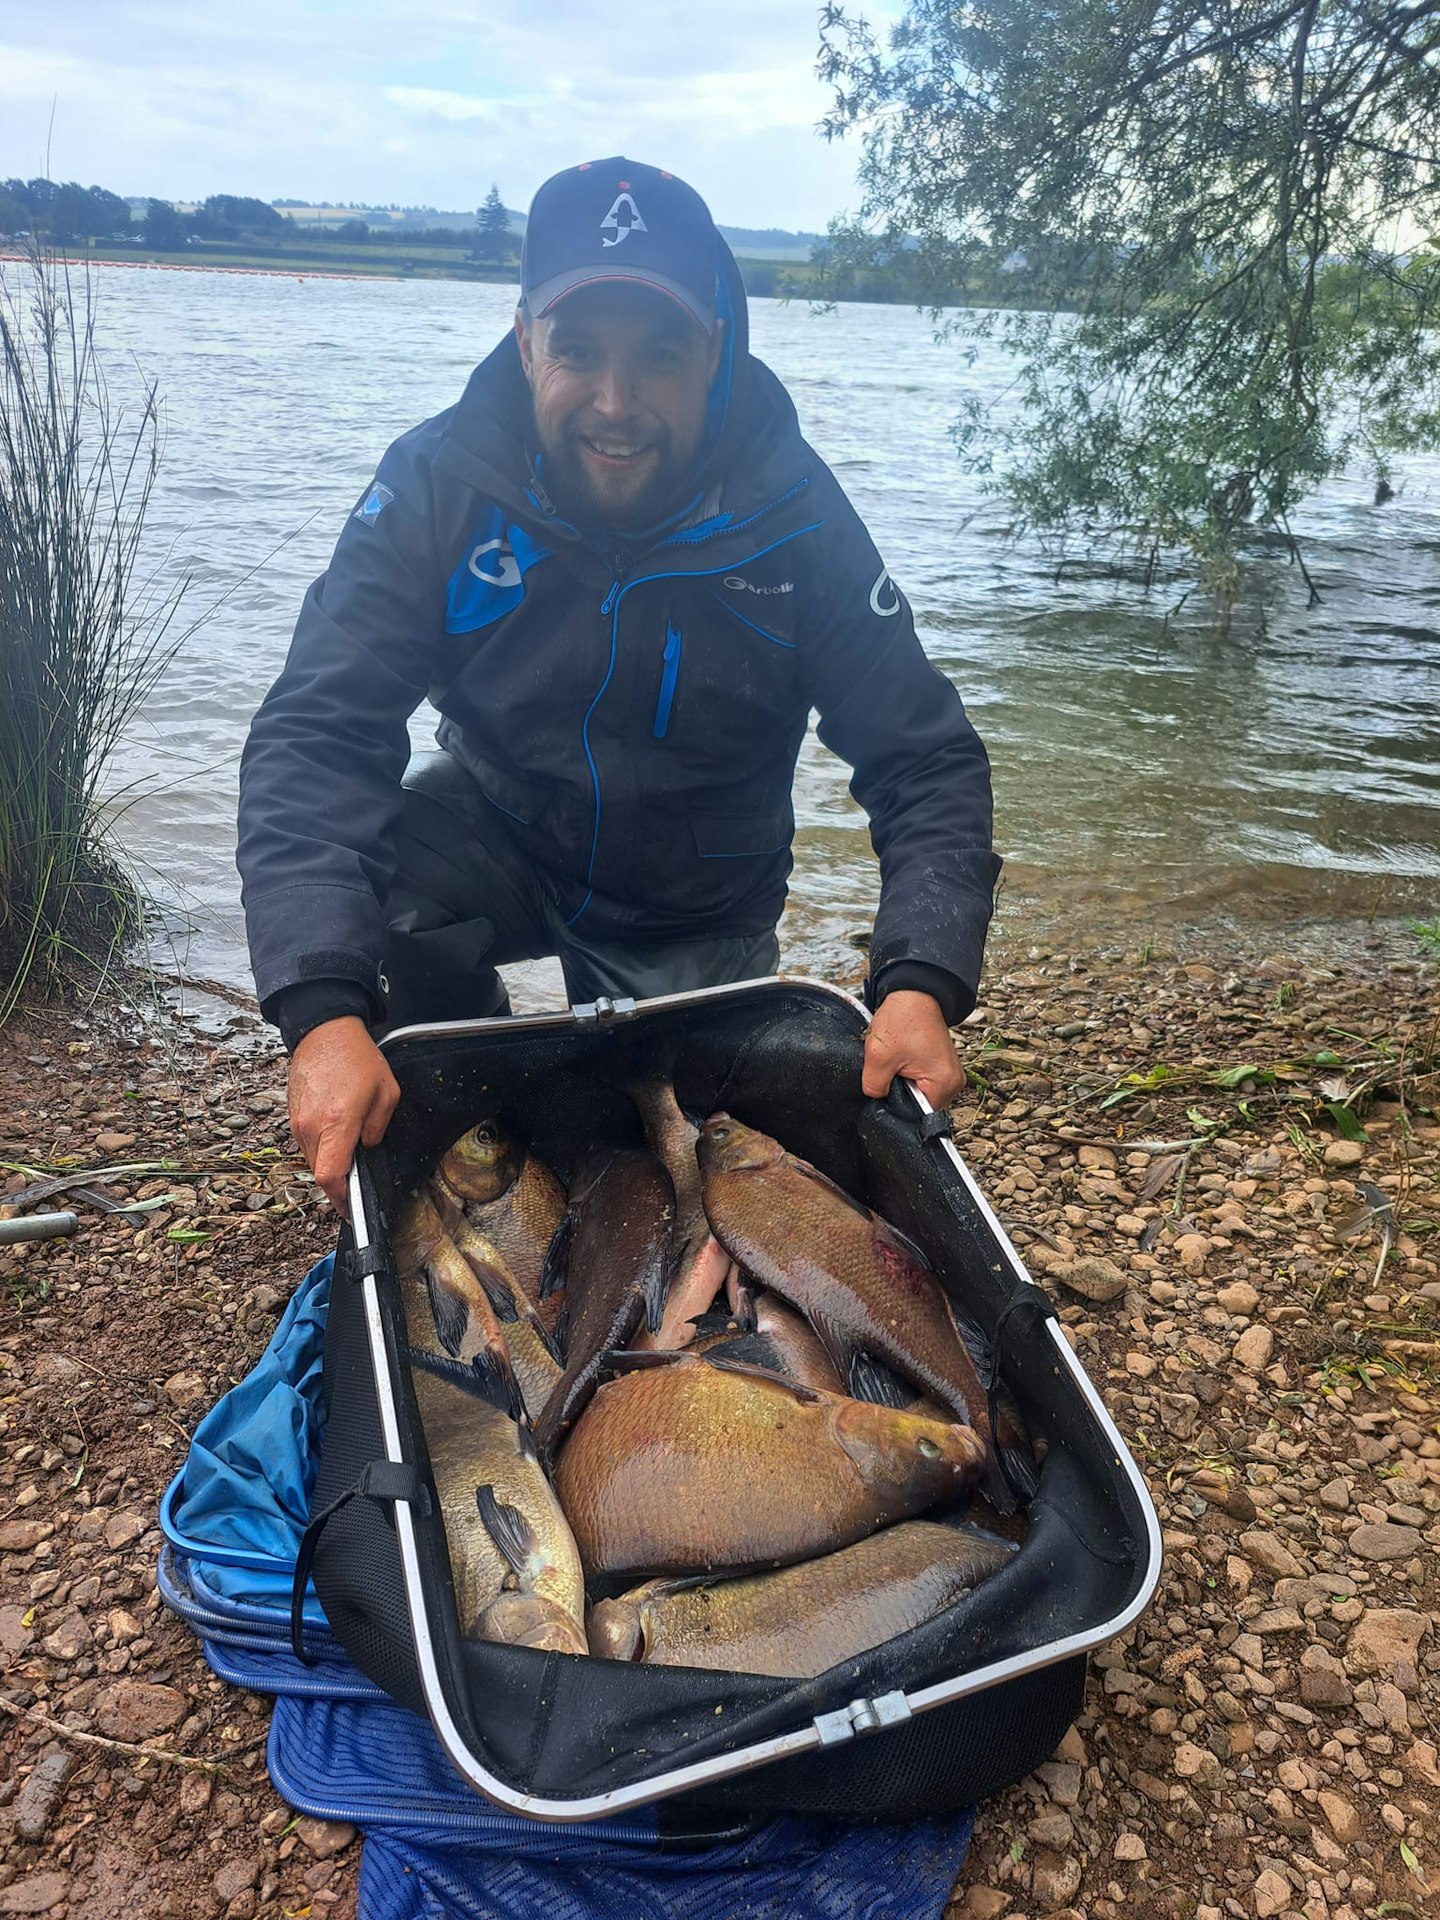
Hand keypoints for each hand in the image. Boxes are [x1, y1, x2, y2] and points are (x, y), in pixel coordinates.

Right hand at [288, 1017, 400, 1212]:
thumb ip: (379, 1127)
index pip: (331, 1176)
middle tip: (356, 1190)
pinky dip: (321, 1150)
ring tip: (349, 1158)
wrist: (323, 1031)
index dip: (342, 1201)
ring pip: (312, 1161)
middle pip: (320, 1174)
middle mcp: (311, 1126)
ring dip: (329, 1166)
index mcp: (336, 1122)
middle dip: (338, 1187)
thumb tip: (367, 1148)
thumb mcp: (387, 1092)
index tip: (353, 1212)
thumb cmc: (357, 1057)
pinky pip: (307, 1145)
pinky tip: (336, 1139)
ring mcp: (297, 1122)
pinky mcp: (292, 1116)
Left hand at [862, 990, 964, 1108]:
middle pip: (921, 1107)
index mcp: (944, 1083)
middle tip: (890, 1072)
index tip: (886, 1091)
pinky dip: (910, 1076)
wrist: (914, 993)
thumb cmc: (903, 1018)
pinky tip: (902, 1062)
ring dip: (904, 1085)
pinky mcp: (943, 1067)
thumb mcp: (879, 1056)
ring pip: (920, 1095)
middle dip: (901, 1095)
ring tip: (897, 1064)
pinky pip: (924, 1083)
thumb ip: (874, 1087)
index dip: (897, 1108)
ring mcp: (950, 1075)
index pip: (919, 1117)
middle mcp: (954, 1083)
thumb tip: (876, 1101)